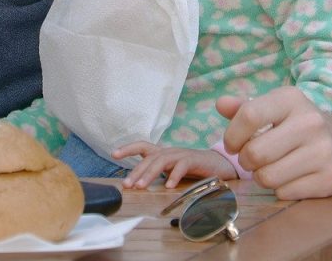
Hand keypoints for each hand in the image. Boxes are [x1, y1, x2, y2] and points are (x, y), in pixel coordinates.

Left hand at [113, 141, 237, 188]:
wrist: (217, 165)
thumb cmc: (191, 168)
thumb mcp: (170, 170)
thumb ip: (157, 173)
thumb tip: (138, 182)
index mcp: (162, 153)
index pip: (142, 146)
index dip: (128, 148)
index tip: (114, 154)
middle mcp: (169, 151)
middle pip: (149, 157)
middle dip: (136, 171)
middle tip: (127, 185)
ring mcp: (181, 154)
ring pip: (161, 161)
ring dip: (150, 174)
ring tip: (141, 186)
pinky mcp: (193, 160)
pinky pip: (182, 166)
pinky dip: (174, 176)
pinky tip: (169, 186)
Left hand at [218, 86, 331, 198]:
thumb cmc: (297, 124)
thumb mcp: (274, 108)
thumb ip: (244, 107)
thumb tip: (220, 104)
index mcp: (291, 99)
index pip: (249, 115)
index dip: (232, 135)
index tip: (232, 145)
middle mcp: (310, 122)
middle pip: (255, 153)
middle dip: (246, 161)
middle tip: (252, 159)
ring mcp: (324, 151)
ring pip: (268, 177)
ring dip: (262, 177)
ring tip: (272, 167)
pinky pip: (286, 193)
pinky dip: (281, 189)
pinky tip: (291, 177)